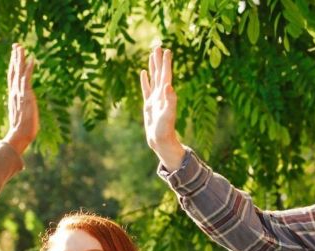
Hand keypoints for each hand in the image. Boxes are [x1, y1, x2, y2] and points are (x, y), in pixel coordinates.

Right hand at [3, 43, 38, 154]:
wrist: (20, 136)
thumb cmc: (21, 131)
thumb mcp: (20, 117)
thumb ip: (20, 110)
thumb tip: (22, 111)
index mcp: (13, 96)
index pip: (12, 77)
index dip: (12, 65)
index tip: (13, 55)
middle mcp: (15, 93)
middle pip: (13, 71)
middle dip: (14, 58)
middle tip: (16, 45)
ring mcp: (20, 93)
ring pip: (18, 72)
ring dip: (19, 58)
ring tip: (20, 46)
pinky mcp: (26, 95)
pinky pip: (27, 78)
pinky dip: (28, 68)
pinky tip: (32, 59)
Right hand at [140, 45, 185, 169]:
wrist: (160, 140)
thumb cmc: (165, 129)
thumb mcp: (168, 115)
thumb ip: (170, 100)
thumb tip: (168, 86)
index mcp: (165, 94)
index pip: (166, 75)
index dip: (166, 63)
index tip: (167, 50)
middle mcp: (161, 94)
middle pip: (160, 73)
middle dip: (159, 60)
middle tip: (158, 46)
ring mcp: (155, 98)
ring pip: (153, 78)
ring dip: (153, 67)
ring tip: (152, 54)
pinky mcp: (149, 104)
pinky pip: (146, 89)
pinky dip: (145, 80)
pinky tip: (144, 72)